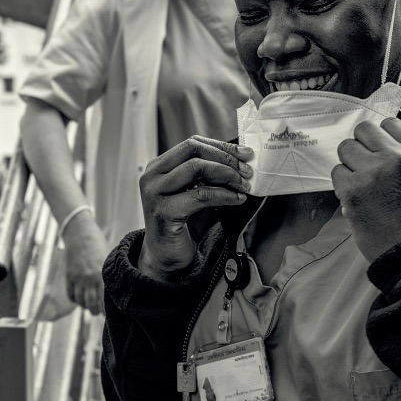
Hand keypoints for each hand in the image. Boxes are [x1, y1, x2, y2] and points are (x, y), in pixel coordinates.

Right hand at [64, 215, 107, 314]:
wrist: (80, 232)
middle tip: (100, 311)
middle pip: (92, 305)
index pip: (105, 300)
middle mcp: (90, 278)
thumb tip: (121, 291)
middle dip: (97, 311)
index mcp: (102, 274)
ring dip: (86, 306)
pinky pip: (71, 295)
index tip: (111, 314)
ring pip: (81, 302)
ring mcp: (78, 278)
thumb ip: (112, 275)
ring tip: (91, 306)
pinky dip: (76, 300)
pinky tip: (81, 297)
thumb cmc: (99, 245)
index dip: (108, 310)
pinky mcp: (68, 276)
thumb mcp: (109, 258)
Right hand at [138, 137, 252, 279]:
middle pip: (193, 151)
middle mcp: (152, 175)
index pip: (192, 144)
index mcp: (159, 166)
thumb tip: (241, 161)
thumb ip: (211, 176)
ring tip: (244, 186)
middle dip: (225, 158)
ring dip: (226, 174)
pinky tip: (237, 199)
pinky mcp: (163, 211)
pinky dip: (223, 195)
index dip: (221, 147)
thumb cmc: (183, 224)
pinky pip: (200, 195)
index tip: (246, 154)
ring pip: (196, 169)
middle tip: (247, 170)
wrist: (166, 257)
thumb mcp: (197, 192)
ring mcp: (154, 192)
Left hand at [333, 118, 400, 263]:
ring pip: (345, 148)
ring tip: (361, 181)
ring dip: (350, 163)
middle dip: (362, 145)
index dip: (381, 137)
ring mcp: (372, 172)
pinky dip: (342, 183)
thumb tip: (380, 143)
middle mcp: (396, 157)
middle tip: (365, 164)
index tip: (380, 151)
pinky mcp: (353, 191)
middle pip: (363, 130)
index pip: (389, 123)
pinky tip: (355, 196)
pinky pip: (337, 172)